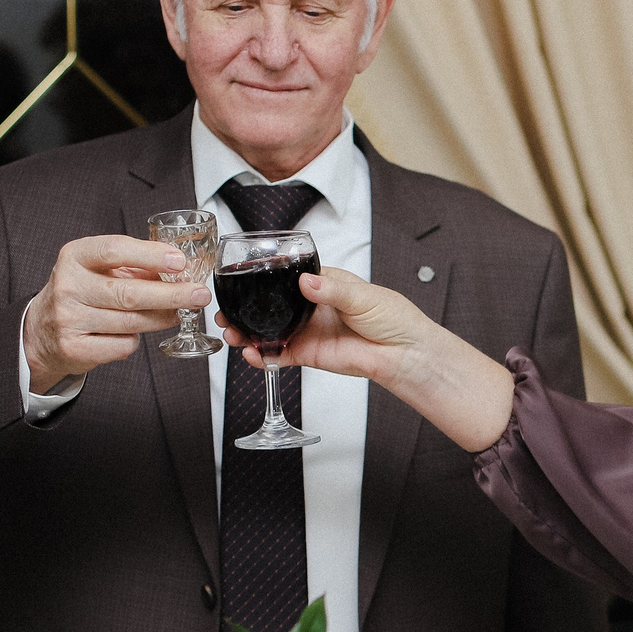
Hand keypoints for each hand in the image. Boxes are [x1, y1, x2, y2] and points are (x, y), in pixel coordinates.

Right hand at [22, 235, 189, 389]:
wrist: (41, 331)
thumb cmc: (81, 293)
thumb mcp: (97, 269)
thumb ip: (133, 266)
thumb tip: (180, 271)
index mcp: (74, 256)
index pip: (114, 250)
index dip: (151, 256)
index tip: (180, 262)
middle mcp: (68, 286)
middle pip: (129, 292)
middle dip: (172, 295)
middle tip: (200, 295)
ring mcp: (69, 319)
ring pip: (132, 321)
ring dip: (162, 318)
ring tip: (176, 312)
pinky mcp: (75, 348)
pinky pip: (124, 345)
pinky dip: (135, 339)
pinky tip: (130, 332)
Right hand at [221, 267, 515, 451]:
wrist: (406, 355)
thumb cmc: (394, 319)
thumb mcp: (364, 297)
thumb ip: (333, 291)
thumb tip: (308, 282)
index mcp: (324, 284)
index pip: (286, 276)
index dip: (262, 278)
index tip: (240, 277)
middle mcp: (312, 306)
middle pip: (271, 304)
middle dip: (247, 307)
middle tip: (226, 310)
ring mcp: (309, 330)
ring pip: (270, 330)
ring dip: (249, 331)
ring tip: (232, 332)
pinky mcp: (310, 354)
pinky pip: (281, 354)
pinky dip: (264, 355)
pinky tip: (251, 354)